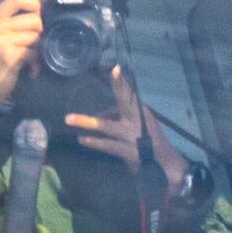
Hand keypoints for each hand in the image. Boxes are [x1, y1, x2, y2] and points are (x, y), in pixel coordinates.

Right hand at [0, 0, 41, 127]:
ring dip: (37, 49)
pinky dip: (35, 64)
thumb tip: (37, 15)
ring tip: (29, 58)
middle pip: (34, 19)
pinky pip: (34, 53)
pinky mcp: (10, 56)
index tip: (38, 14)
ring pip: (36, 36)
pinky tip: (29, 70)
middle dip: (39, 32)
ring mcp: (2, 41)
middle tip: (32, 44)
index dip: (34, 3)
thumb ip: (8, 23)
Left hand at [65, 65, 187, 187]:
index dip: (121, 82)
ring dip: (88, 122)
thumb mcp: (137, 122)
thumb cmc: (146, 138)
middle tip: (110, 75)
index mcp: (140, 111)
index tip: (116, 69)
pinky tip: (82, 139)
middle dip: (119, 86)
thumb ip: (119, 115)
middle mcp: (138, 120)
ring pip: (107, 126)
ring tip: (69, 119)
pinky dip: (94, 142)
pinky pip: (107, 145)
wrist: (162, 163)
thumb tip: (97, 115)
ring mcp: (132, 135)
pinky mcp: (127, 151)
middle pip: (125, 100)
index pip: (130, 93)